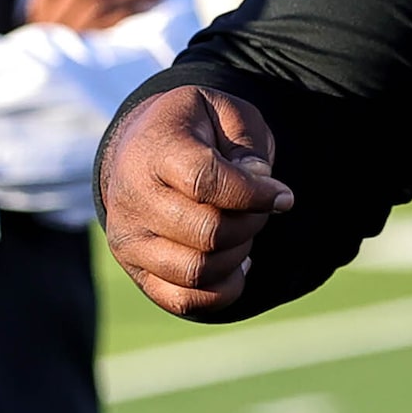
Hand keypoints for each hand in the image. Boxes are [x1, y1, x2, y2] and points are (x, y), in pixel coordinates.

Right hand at [100, 86, 293, 316]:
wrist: (142, 147)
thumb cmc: (196, 129)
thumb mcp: (228, 112)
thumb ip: (248, 143)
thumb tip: (260, 184)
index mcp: (155, 149)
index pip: (206, 182)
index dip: (254, 194)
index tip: (283, 195)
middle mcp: (132, 197)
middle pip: (208, 232)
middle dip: (252, 223)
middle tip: (261, 207)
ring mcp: (129, 239)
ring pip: (198, 271)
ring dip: (238, 255)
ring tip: (243, 230)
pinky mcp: (136, 269)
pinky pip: (185, 300)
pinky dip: (223, 289)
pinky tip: (236, 261)